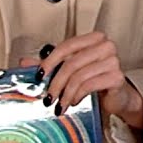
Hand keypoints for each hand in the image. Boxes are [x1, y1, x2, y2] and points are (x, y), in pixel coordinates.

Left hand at [19, 32, 142, 127]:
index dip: (50, 61)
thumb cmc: (95, 79)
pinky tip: (74, 101)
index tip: (40, 76)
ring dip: (66, 93)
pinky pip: (90, 85)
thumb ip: (50, 65)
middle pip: (71, 63)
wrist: (118, 96)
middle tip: (48, 97)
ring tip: (60, 104)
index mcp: (93, 38)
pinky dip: (77, 95)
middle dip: (56, 83)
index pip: (67, 46)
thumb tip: (24, 62)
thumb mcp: (71, 71)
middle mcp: (105, 46)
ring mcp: (113, 60)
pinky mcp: (117, 77)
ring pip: (79, 76)